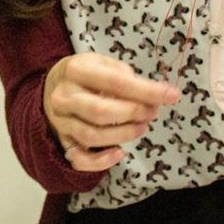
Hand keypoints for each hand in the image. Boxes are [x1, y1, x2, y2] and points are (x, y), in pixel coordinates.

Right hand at [43, 52, 179, 171]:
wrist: (51, 86)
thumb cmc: (85, 75)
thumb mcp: (100, 62)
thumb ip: (122, 75)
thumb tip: (149, 95)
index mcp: (75, 70)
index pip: (115, 82)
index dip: (147, 91)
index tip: (171, 95)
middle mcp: (63, 96)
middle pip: (101, 111)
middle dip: (134, 114)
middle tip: (152, 112)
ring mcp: (60, 121)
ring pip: (92, 136)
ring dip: (124, 135)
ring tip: (140, 127)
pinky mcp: (61, 140)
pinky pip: (79, 159)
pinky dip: (102, 161)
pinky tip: (119, 152)